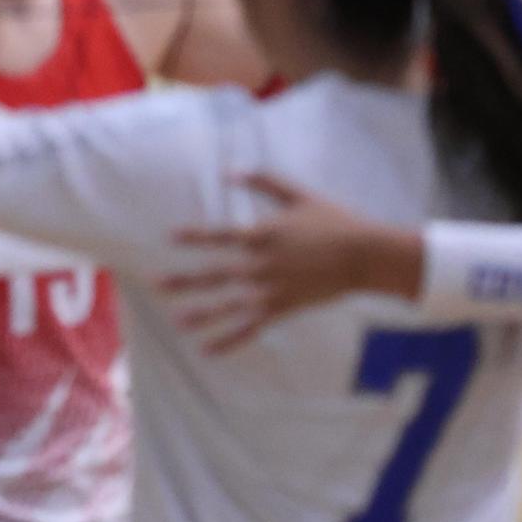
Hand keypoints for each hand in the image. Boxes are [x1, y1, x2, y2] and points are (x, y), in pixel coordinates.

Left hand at [157, 172, 423, 353]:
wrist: (366, 256)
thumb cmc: (333, 221)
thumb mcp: (298, 194)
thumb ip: (264, 181)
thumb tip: (230, 171)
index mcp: (264, 234)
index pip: (221, 236)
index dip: (195, 236)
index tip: (170, 237)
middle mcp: (263, 264)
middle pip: (217, 275)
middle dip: (185, 281)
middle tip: (155, 286)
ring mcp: (273, 289)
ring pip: (231, 305)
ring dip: (202, 314)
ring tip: (176, 322)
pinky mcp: (284, 308)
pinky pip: (252, 327)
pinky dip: (230, 340)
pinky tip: (208, 350)